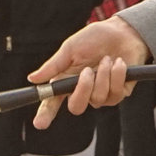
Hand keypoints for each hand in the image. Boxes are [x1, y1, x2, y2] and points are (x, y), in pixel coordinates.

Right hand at [26, 16, 150, 125]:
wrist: (123, 32)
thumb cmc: (94, 39)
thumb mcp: (70, 48)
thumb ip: (54, 65)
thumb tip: (32, 78)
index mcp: (66, 81)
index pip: (52, 102)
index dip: (45, 114)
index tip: (39, 123)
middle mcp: (82, 91)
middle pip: (76, 107)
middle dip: (82, 89)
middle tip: (86, 71)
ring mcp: (101, 95)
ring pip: (97, 99)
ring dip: (102, 75)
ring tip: (106, 59)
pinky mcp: (119, 93)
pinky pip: (115, 93)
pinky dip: (117, 75)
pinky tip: (119, 63)